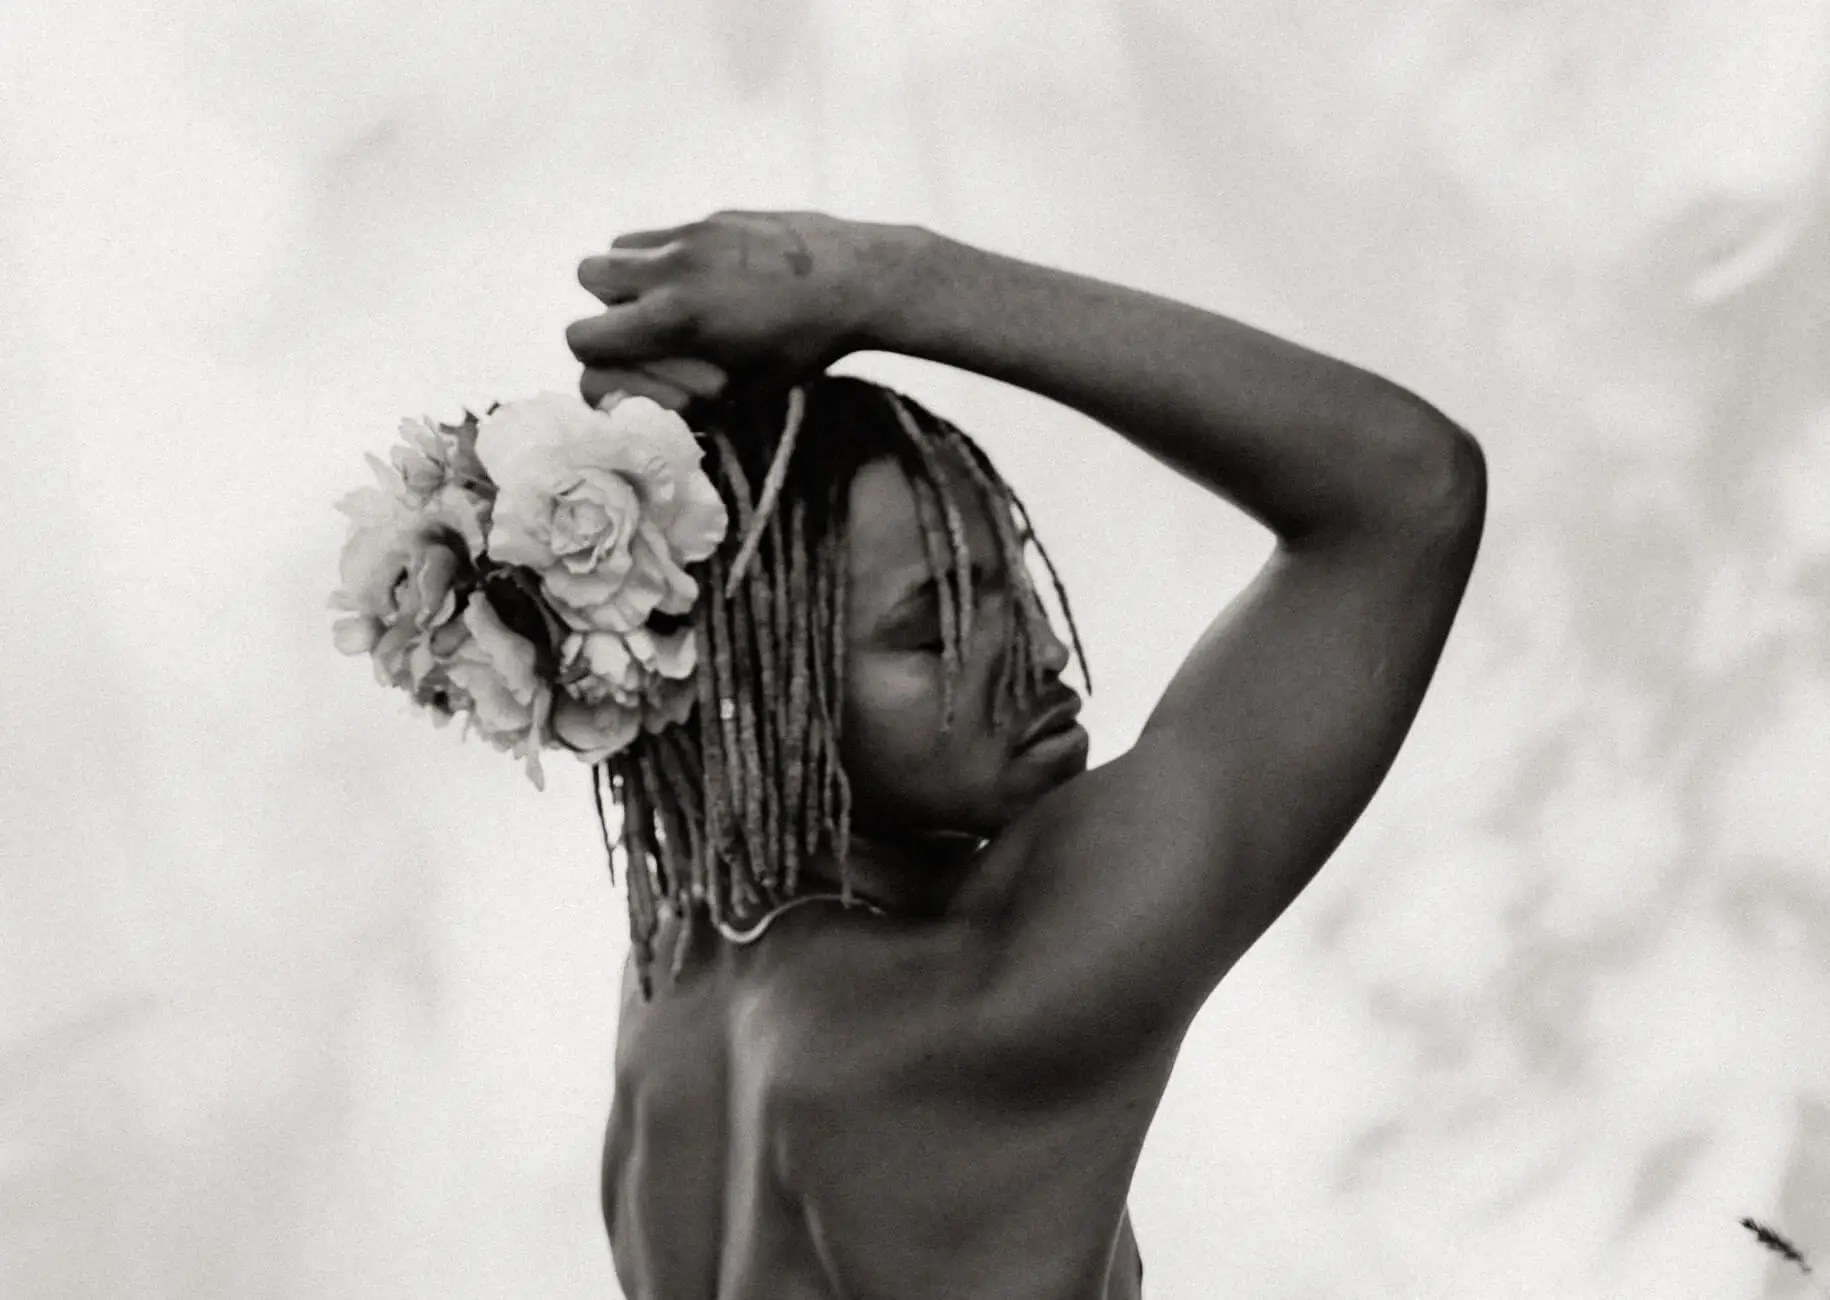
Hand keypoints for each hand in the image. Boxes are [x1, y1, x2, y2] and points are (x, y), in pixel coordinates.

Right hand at [567, 210, 920, 406]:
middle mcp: (669, 268)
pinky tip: (710, 283)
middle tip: (653, 332)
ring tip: (675, 304)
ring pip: (618, 247)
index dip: (603, 363)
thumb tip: (650, 401)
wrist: (860, 278)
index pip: (584, 337)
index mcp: (674, 317)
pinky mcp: (712, 218)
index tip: (648, 375)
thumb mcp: (746, 391)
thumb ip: (685, 392)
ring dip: (632, 278)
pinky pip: (661, 233)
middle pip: (588, 276)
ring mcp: (688, 234)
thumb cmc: (806, 346)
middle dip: (610, 308)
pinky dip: (666, 259)